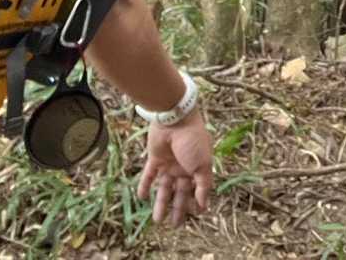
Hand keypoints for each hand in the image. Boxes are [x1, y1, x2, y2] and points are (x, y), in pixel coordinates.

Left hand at [138, 111, 213, 225]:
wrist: (175, 119)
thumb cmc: (193, 141)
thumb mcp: (203, 165)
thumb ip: (203, 186)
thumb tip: (204, 205)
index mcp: (198, 169)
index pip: (196, 190)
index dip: (195, 203)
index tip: (195, 215)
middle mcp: (183, 168)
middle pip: (180, 193)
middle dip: (178, 209)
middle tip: (175, 226)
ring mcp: (169, 164)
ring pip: (164, 188)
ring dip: (161, 203)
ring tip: (157, 220)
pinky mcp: (155, 159)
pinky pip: (149, 175)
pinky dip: (145, 186)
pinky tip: (142, 198)